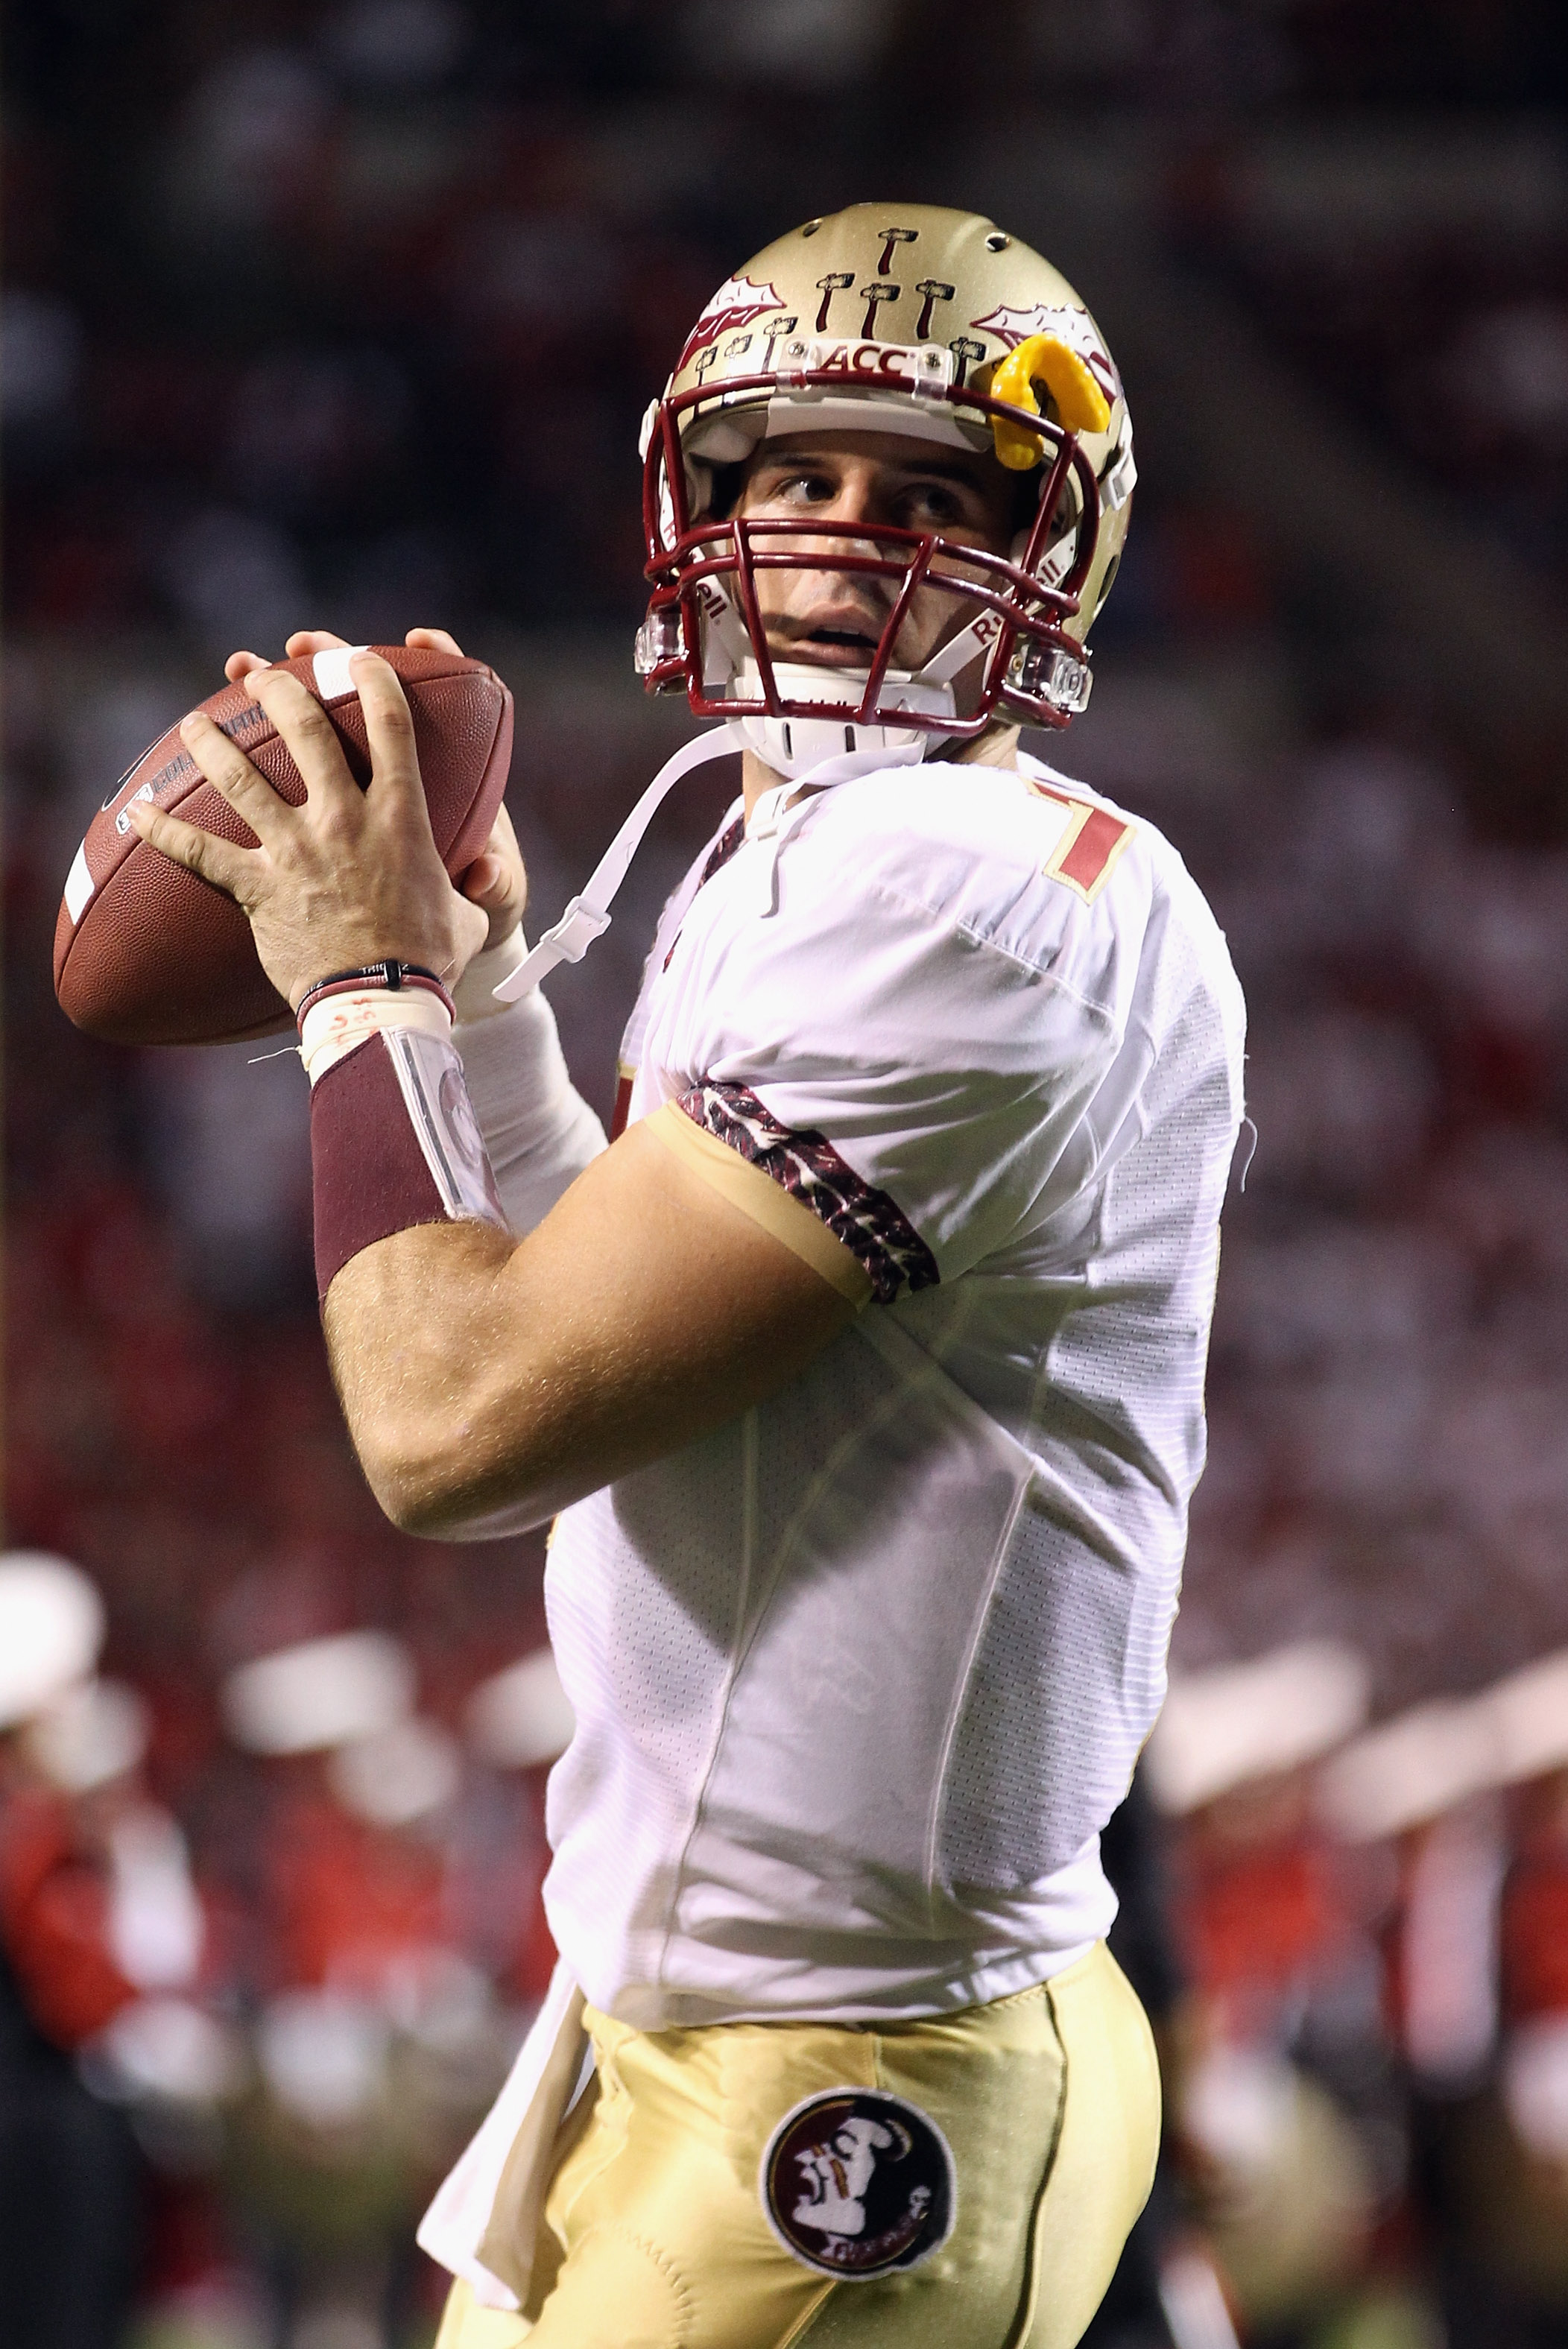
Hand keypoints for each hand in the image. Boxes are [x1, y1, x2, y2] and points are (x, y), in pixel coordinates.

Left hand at [127, 646, 486, 1010]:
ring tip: (195, 722)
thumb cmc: (430, 961)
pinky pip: (200, 853)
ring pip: (242, 778)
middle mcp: (345, 820)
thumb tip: (486, 877)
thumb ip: (470, 885)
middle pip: (306, 730)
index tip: (357, 658)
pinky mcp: (259, 889)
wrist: (382, 1004)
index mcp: (401, 816)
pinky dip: (165, 831)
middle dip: (279, 691)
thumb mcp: (467, 914)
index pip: (391, 726)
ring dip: (213, 743)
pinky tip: (139, 812)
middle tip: (259, 677)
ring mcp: (297, 851)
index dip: (372, 681)